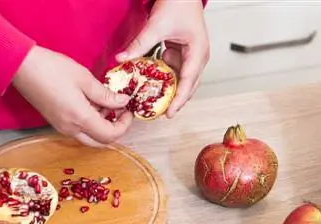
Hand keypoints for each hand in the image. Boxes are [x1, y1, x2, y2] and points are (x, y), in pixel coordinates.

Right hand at [13, 46, 132, 146]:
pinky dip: (90, 123)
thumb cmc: (53, 69)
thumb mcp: (85, 79)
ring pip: (89, 138)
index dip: (124, 125)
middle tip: (121, 111)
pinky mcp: (55, 122)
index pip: (110, 135)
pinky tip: (91, 104)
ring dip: (102, 126)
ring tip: (105, 103)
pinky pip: (79, 131)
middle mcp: (71, 129)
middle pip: (100, 142)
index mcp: (80, 119)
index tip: (128, 110)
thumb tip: (123, 102)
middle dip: (115, 129)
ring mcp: (61, 128)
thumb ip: (106, 95)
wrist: (21, 67)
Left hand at [116, 0, 209, 117]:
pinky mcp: (182, 54)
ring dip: (168, 91)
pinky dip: (163, 79)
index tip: (169, 113)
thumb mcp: (156, 26)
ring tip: (154, 105)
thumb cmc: (178, 4)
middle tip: (160, 114)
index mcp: (198, 52)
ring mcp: (190, 56)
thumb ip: (140, 44)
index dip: (178, 100)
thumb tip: (121, 59)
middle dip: (175, 100)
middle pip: (188, 85)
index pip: (188, 82)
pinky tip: (151, 87)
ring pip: (180, 80)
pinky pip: (173, 71)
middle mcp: (197, 57)